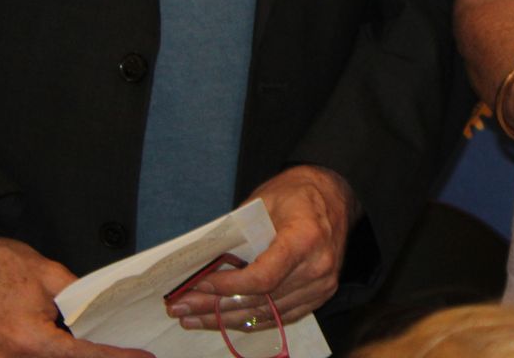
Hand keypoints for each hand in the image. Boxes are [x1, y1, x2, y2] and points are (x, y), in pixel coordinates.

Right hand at [0, 227, 151, 357]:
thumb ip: (80, 299)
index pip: (81, 355)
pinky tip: (68, 346)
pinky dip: (50, 355)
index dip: (115, 357)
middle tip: (128, 353)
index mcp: (27, 340)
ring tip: (100, 346)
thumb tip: (103, 312)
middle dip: (95, 357)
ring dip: (72, 356)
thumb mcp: (49, 275)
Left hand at [167, 165, 357, 328]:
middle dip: (214, 307)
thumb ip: (235, 234)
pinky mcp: (320, 295)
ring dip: (226, 319)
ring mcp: (322, 286)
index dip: (227, 287)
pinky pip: (279, 317)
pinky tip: (222, 319)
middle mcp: (317, 267)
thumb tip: (200, 263)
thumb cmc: (295, 193)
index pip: (263, 278)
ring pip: (266, 315)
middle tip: (180, 308)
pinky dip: (249, 320)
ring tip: (192, 318)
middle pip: (260, 300)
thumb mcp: (261, 201)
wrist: (333, 193)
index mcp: (305, 238)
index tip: (198, 284)